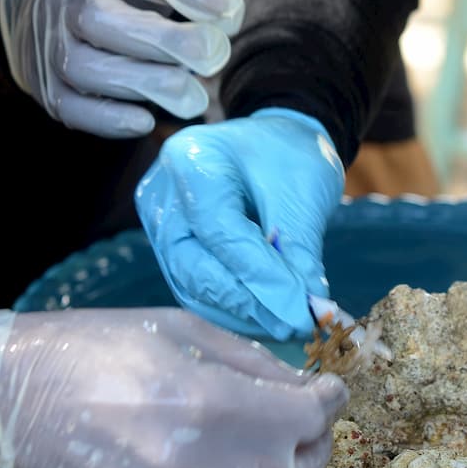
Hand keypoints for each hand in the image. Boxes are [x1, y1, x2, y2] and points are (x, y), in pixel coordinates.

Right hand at [0, 0, 244, 137]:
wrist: (38, 4)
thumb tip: (228, 17)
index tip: (225, 8)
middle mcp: (70, 1)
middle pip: (101, 20)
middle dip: (166, 42)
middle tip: (213, 57)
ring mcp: (52, 45)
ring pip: (87, 69)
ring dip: (146, 85)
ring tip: (193, 97)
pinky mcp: (48, 86)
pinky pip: (72, 108)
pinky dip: (109, 119)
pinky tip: (146, 121)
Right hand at [0, 307, 347, 467]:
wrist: (16, 393)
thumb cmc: (101, 344)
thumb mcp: (185, 329)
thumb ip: (253, 363)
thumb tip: (304, 386)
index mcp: (208, 399)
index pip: (306, 418)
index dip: (329, 400)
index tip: (328, 390)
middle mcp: (194, 461)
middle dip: (311, 445)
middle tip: (300, 420)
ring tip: (262, 449)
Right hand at [135, 108, 344, 338]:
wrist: (278, 141)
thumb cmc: (292, 156)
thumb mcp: (304, 194)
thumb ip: (299, 252)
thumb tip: (307, 310)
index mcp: (191, 160)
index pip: (220, 233)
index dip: (260, 277)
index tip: (301, 311)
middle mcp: (162, 193)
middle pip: (195, 265)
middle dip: (248, 302)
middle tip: (295, 326)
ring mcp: (159, 222)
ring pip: (192, 284)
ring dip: (241, 313)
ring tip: (286, 326)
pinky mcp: (169, 247)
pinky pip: (195, 287)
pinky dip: (232, 308)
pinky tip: (267, 320)